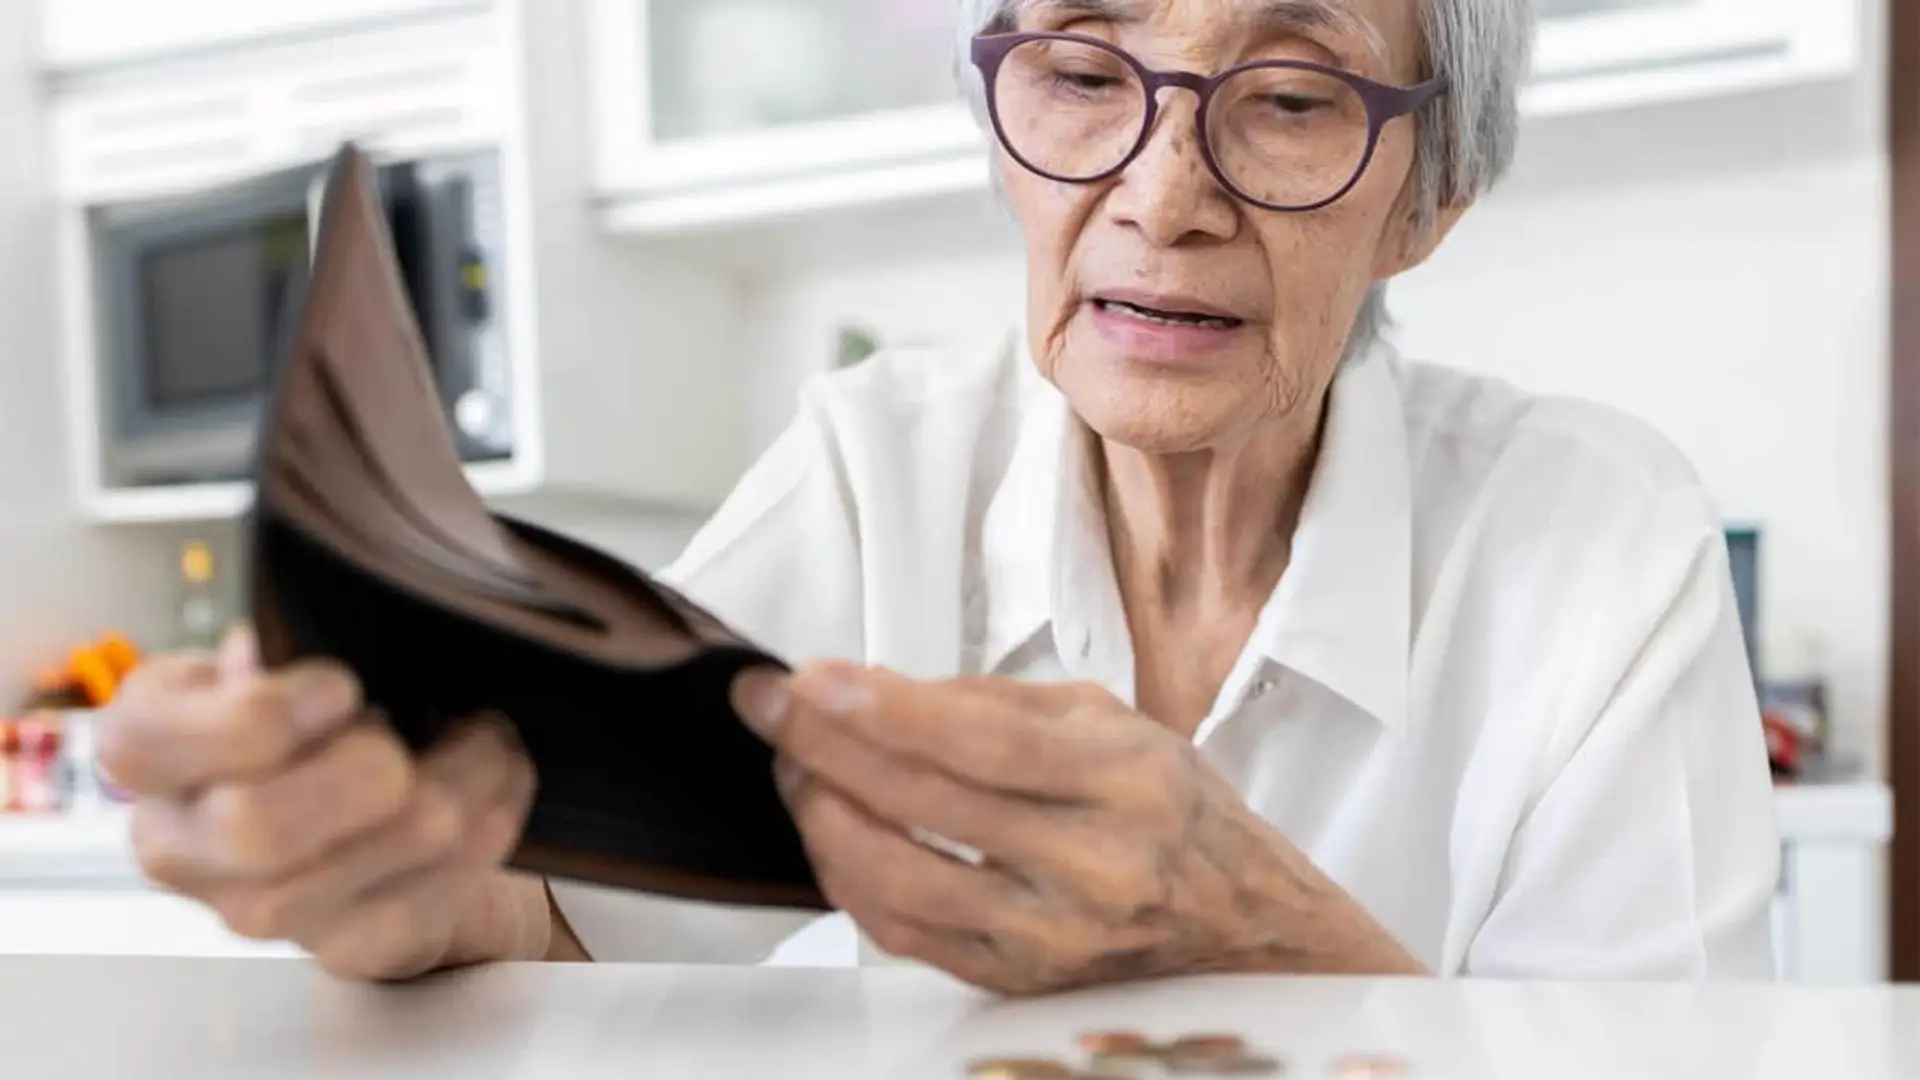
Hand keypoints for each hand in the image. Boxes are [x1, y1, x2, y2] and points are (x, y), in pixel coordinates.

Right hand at [100, 627, 550, 980]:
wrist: (353, 816)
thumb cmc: (302, 720)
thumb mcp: (264, 661)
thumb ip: (260, 653)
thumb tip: (259, 654)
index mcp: (142, 753)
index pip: (154, 746)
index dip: (263, 715)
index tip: (339, 689)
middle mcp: (181, 847)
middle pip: (264, 823)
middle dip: (373, 760)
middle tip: (416, 722)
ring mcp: (261, 913)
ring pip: (397, 839)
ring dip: (471, 773)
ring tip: (482, 740)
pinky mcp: (348, 947)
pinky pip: (445, 885)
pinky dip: (496, 818)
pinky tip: (493, 788)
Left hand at [733, 664, 1423, 994]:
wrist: (1240, 925)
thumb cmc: (1172, 808)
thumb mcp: (1109, 722)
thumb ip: (993, 706)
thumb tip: (875, 691)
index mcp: (1123, 784)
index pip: (980, 743)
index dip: (882, 708)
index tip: (811, 677)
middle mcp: (1089, 869)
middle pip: (924, 810)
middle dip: (825, 749)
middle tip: (770, 708)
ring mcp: (1048, 939)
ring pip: (896, 884)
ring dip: (823, 819)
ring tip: (797, 768)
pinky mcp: (1013, 982)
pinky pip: (901, 934)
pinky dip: (848, 879)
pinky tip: (831, 831)